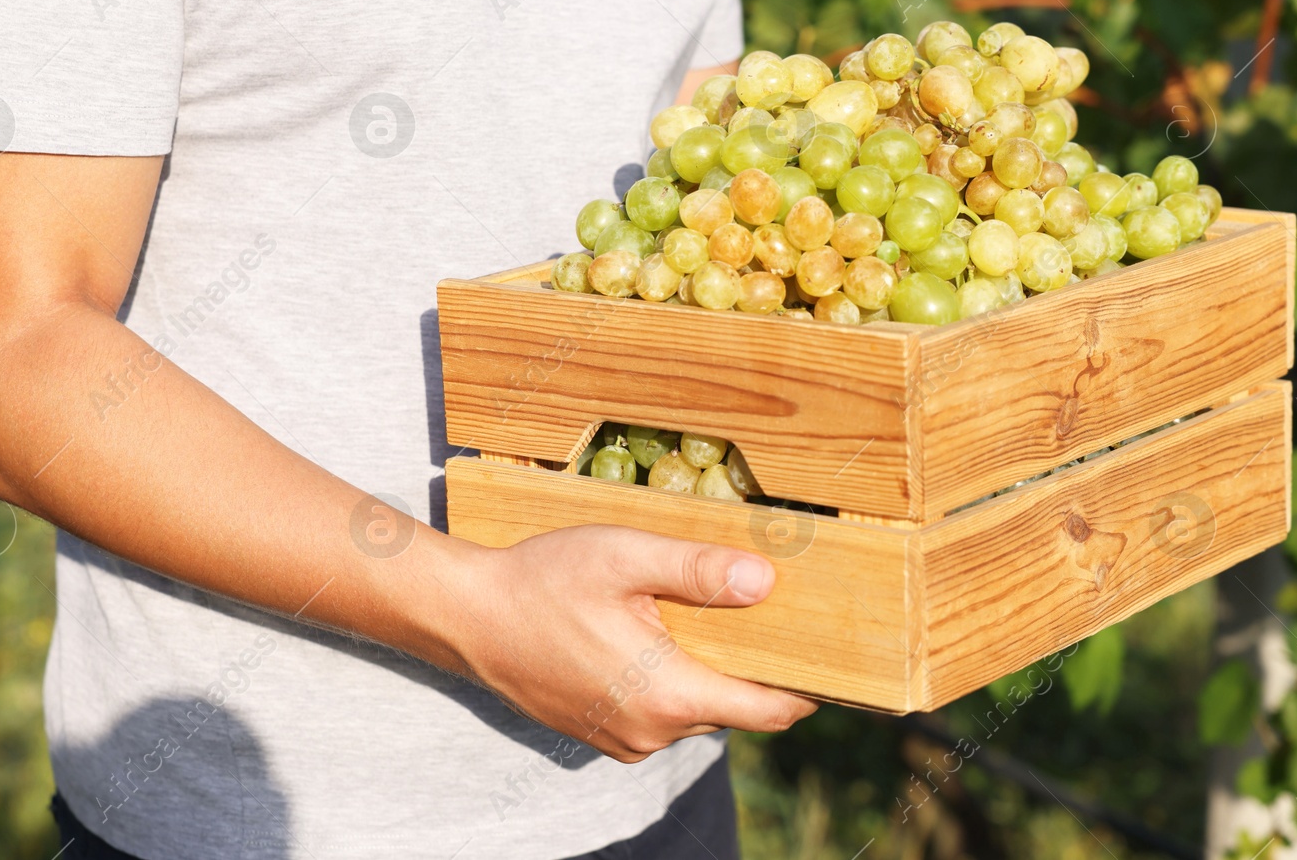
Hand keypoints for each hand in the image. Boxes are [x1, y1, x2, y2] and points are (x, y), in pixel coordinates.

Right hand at [448, 523, 818, 761]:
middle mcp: (652, 732)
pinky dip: (668, 683)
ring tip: (700, 618)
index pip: (768, 711)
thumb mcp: (626, 558)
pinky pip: (657, 714)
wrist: (466, 616)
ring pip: (692, 710)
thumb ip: (699, 570)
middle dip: (750, 667)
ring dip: (704, 673)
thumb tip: (766, 581)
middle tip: (760, 614)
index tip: (830, 657)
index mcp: (670, 695)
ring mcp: (623, 739)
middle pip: (731, 708)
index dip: (805, 688)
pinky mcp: (599, 734)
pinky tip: (650, 637)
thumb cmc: (543, 581)